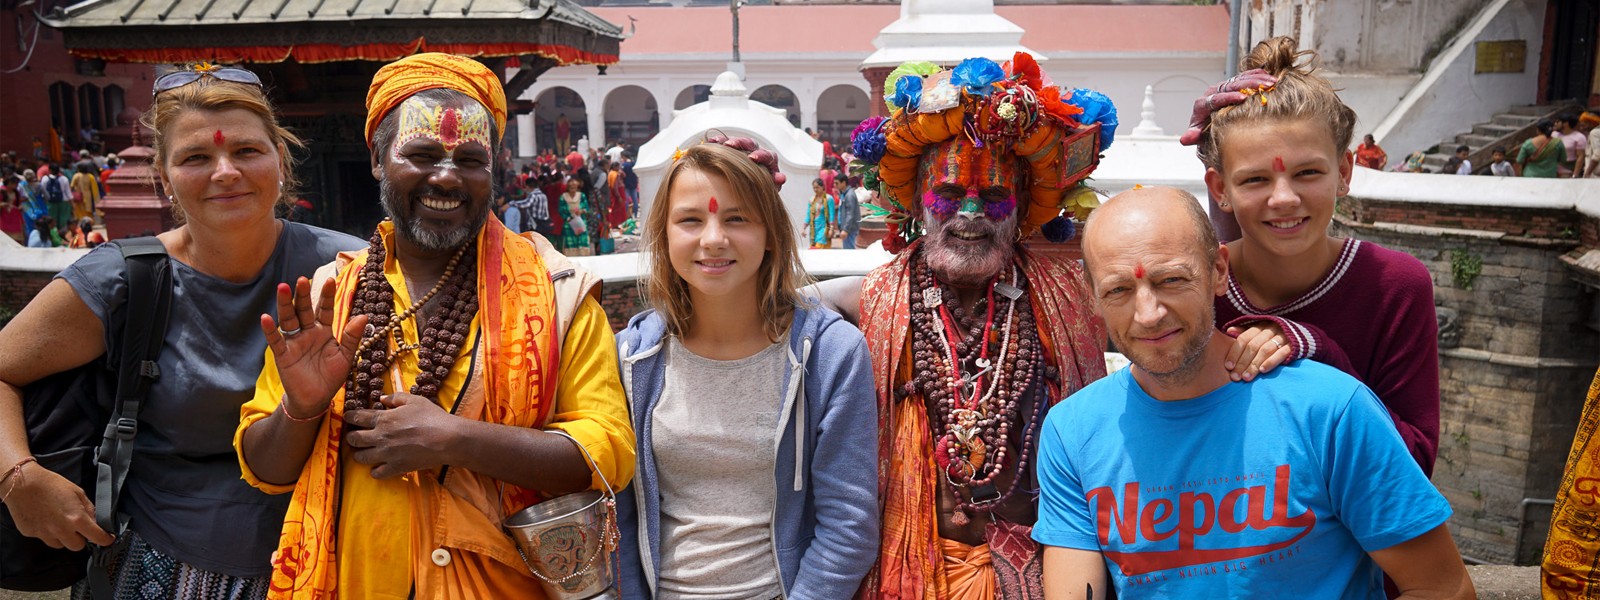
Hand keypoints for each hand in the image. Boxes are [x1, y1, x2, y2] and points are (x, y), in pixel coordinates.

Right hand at [4, 463, 114, 549]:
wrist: (22, 483)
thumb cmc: (50, 484)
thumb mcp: (77, 492)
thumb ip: (88, 509)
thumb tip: (95, 521)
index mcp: (76, 519)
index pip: (97, 537)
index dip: (105, 540)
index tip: (107, 539)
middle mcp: (61, 530)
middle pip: (78, 546)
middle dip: (81, 538)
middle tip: (78, 528)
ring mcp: (45, 534)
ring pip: (60, 544)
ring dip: (63, 537)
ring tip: (59, 522)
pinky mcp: (31, 534)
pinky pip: (45, 539)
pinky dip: (48, 533)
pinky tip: (45, 519)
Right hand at [259, 277, 366, 419]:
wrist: (316, 399)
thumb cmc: (330, 377)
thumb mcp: (345, 356)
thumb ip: (352, 337)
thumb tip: (364, 317)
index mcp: (323, 331)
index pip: (325, 309)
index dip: (327, 296)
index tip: (331, 280)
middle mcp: (307, 333)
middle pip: (304, 310)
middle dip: (303, 295)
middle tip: (302, 279)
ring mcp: (294, 342)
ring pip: (289, 320)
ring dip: (286, 305)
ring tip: (283, 288)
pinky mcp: (283, 355)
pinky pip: (276, 340)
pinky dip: (270, 330)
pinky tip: (266, 318)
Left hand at [343, 393, 457, 478]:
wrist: (447, 439)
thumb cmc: (432, 417)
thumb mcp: (415, 400)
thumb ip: (396, 398)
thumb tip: (382, 398)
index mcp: (383, 419)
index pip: (357, 417)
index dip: (349, 416)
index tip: (347, 417)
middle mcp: (380, 437)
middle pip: (353, 439)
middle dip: (351, 437)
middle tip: (354, 436)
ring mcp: (386, 454)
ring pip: (360, 458)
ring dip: (359, 454)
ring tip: (363, 452)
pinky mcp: (395, 467)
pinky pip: (376, 473)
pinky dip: (375, 471)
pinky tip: (378, 467)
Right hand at [705, 134, 786, 188]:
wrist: (751, 194)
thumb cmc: (761, 192)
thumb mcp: (768, 188)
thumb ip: (774, 182)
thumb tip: (781, 178)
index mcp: (768, 161)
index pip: (767, 155)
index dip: (760, 155)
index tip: (752, 158)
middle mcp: (757, 153)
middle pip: (751, 144)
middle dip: (741, 144)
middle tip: (731, 146)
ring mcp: (744, 151)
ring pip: (739, 142)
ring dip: (730, 141)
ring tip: (720, 143)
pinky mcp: (732, 150)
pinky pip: (726, 142)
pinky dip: (720, 141)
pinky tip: (712, 141)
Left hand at [1178, 69, 1278, 145]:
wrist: (1207, 126)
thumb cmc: (1204, 132)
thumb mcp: (1198, 135)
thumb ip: (1193, 135)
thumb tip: (1185, 139)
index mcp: (1202, 104)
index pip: (1216, 98)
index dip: (1228, 98)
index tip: (1242, 98)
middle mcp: (1212, 92)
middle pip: (1231, 86)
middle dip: (1248, 84)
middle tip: (1264, 86)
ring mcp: (1223, 87)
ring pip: (1239, 79)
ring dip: (1257, 79)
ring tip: (1272, 81)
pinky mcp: (1231, 85)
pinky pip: (1244, 76)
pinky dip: (1256, 75)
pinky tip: (1268, 75)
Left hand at [1224, 322, 1291, 381]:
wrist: (1303, 335)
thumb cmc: (1273, 336)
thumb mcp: (1259, 331)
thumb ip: (1244, 332)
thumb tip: (1228, 331)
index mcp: (1259, 326)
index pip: (1244, 339)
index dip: (1235, 352)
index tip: (1228, 366)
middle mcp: (1270, 329)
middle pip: (1253, 346)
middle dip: (1242, 362)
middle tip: (1235, 377)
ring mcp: (1283, 336)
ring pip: (1265, 350)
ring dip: (1254, 365)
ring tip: (1246, 377)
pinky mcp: (1294, 345)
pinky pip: (1282, 353)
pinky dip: (1271, 362)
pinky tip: (1263, 371)